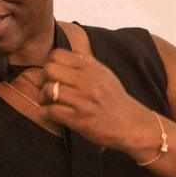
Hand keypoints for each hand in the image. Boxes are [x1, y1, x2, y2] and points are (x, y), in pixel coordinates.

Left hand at [37, 49, 155, 153]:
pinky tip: (50, 115)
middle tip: (48, 90)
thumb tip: (72, 52)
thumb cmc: (115, 100)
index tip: (53, 75)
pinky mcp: (79, 119)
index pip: (57, 54)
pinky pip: (51, 111)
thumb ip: (88, 63)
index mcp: (91, 68)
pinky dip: (45, 113)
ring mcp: (83, 100)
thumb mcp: (105, 75)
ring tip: (49, 103)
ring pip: (49, 89)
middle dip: (43, 80)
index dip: (49, 63)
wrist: (131, 125)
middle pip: (49, 69)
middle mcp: (87, 81)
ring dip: (43, 98)